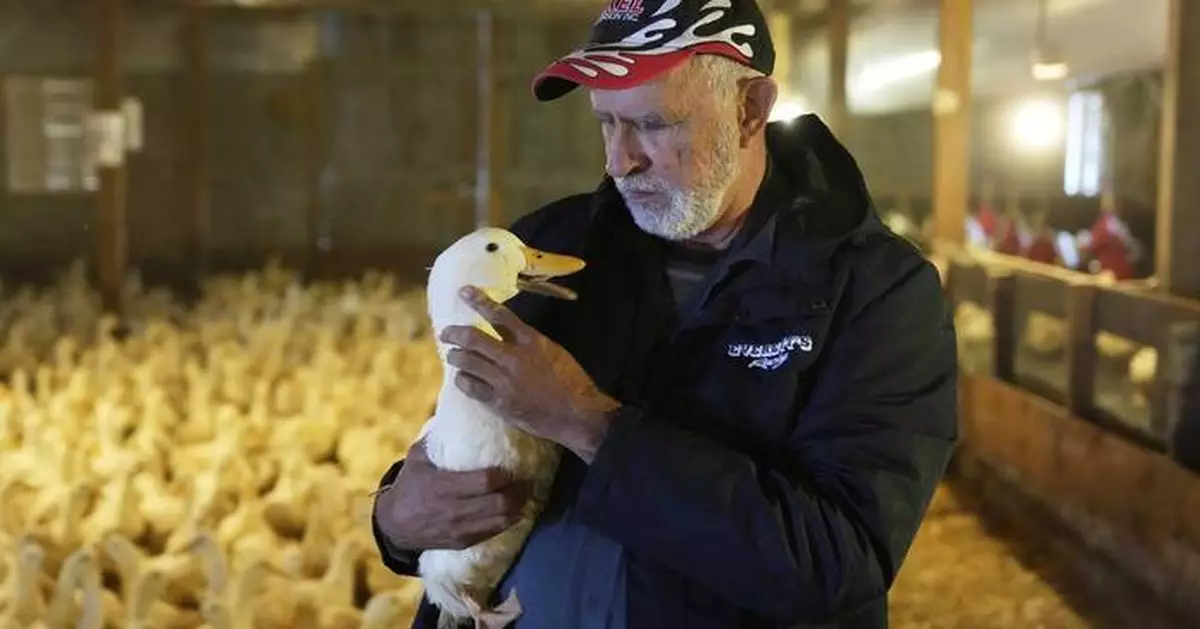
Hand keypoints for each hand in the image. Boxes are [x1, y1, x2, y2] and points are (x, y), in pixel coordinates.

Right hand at [375, 439, 530, 550]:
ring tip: (525, 495)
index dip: (504, 475)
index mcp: (443, 486)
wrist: (394, 524)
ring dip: (518, 508)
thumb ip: (438, 437)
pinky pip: (493, 533)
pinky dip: (508, 522)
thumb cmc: (410, 484)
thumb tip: (457, 410)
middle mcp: (453, 509)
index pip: (485, 482)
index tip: (512, 466)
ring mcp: (459, 528)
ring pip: (501, 521)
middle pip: (499, 503)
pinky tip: (515, 511)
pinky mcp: (463, 541)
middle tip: (526, 480)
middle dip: (518, 492)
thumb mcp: (417, 457)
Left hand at [440, 285, 620, 461]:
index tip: (464, 292)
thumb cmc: (570, 381)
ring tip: (453, 356)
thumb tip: (507, 334)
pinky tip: (462, 378)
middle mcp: (514, 358)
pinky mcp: (499, 402)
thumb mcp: (553, 351)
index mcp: (531, 341)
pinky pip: (470, 387)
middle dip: (454, 332)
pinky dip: (462, 379)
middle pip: (474, 338)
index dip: (479, 301)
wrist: (577, 414)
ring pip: (467, 362)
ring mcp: (504, 381)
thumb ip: (528, 342)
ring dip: (455, 356)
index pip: (499, 315)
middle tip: (446, 333)